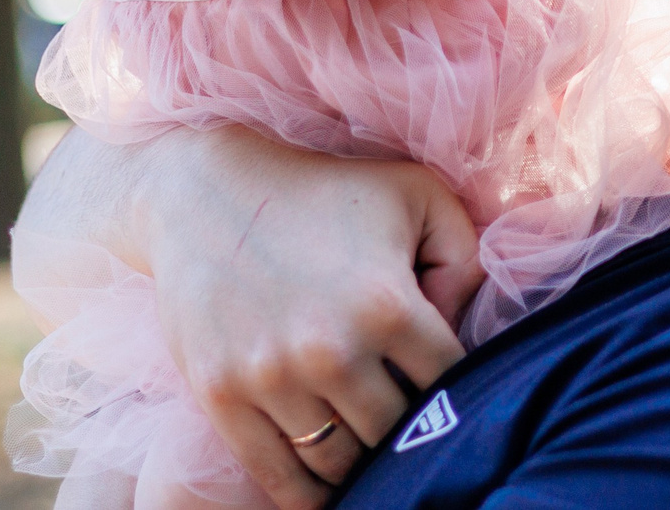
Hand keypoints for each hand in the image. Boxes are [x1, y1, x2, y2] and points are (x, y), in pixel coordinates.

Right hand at [25, 127, 483, 508]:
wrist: (204, 192)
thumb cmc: (324, 191)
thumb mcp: (416, 194)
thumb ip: (464, 259)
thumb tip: (463, 328)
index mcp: (387, 304)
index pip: (448, 384)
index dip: (455, 388)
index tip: (445, 383)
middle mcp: (331, 350)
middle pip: (394, 432)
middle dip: (406, 426)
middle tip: (404, 415)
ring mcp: (271, 378)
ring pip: (339, 463)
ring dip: (359, 459)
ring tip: (366, 444)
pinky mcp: (222, 396)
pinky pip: (276, 475)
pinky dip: (307, 495)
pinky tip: (326, 490)